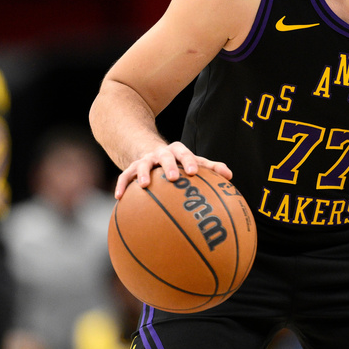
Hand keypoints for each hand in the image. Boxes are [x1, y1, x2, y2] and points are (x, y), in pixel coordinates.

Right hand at [114, 141, 231, 198]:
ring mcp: (144, 160)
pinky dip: (121, 185)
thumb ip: (210, 168)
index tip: (193, 172)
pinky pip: (124, 176)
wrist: (148, 150)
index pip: (185, 153)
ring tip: (145, 186)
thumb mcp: (192, 162)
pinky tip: (118, 198)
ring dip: (143, 174)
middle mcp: (160, 153)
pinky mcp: (130, 168)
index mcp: (177, 152)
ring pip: (142, 165)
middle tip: (173, 177)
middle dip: (169, 165)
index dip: (189, 161)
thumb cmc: (178, 162)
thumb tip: (230, 176)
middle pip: (165, 156)